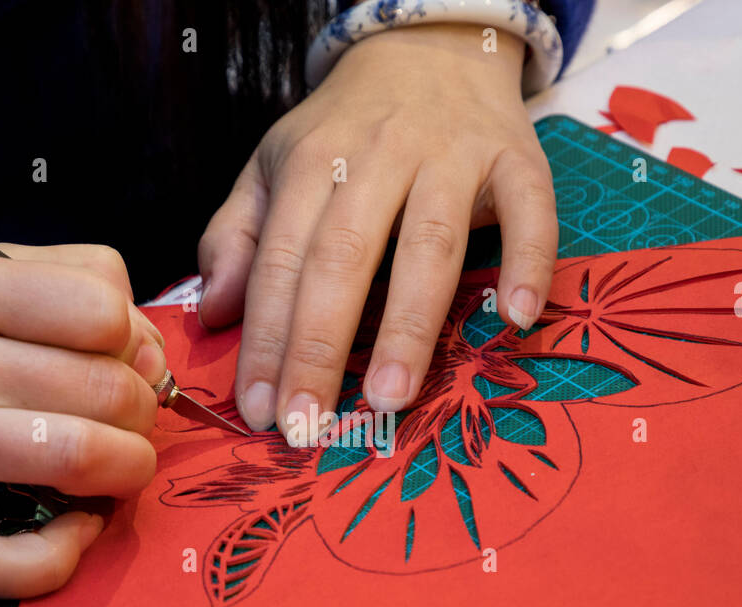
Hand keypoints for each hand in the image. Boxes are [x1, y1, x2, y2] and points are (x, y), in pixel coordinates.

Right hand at [0, 244, 165, 596]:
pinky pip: (3, 565)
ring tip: (114, 467)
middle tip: (125, 419)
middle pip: (104, 389)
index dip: (134, 339)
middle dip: (142, 412)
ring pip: (76, 459)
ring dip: (127, 471)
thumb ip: (65, 282)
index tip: (122, 359)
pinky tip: (74, 528)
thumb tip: (150, 349)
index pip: (99, 308)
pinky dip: (63, 556)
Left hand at [198, 22, 557, 440]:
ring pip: (429, 243)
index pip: (281, 261)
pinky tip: (513, 319)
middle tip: (311, 424)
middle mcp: (379, 156)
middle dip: (321, 345)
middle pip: (344, 258)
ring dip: (409, 324)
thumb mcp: (276, 165)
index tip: (260, 410)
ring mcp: (452, 156)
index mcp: (313, 162)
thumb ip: (239, 235)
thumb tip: (212, 313)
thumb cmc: (347, 129)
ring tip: (389, 395)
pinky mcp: (517, 157)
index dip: (268, 339)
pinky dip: (528, 261)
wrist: (430, 46)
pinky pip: (530, 211)